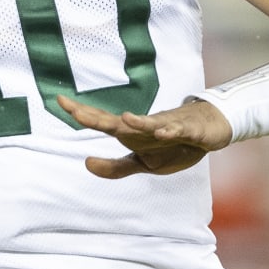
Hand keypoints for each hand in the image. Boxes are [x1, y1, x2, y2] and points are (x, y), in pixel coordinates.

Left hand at [57, 95, 231, 178]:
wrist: (209, 131)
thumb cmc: (173, 144)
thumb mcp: (142, 163)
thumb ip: (115, 167)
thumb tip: (86, 163)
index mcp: (132, 134)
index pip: (102, 122)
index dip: (82, 113)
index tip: (59, 100)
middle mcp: (145, 127)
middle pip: (118, 122)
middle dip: (97, 118)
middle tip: (73, 110)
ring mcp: (167, 126)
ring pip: (149, 124)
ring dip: (137, 123)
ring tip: (122, 120)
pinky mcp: (189, 131)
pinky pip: (179, 131)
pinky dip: (171, 131)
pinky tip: (163, 132)